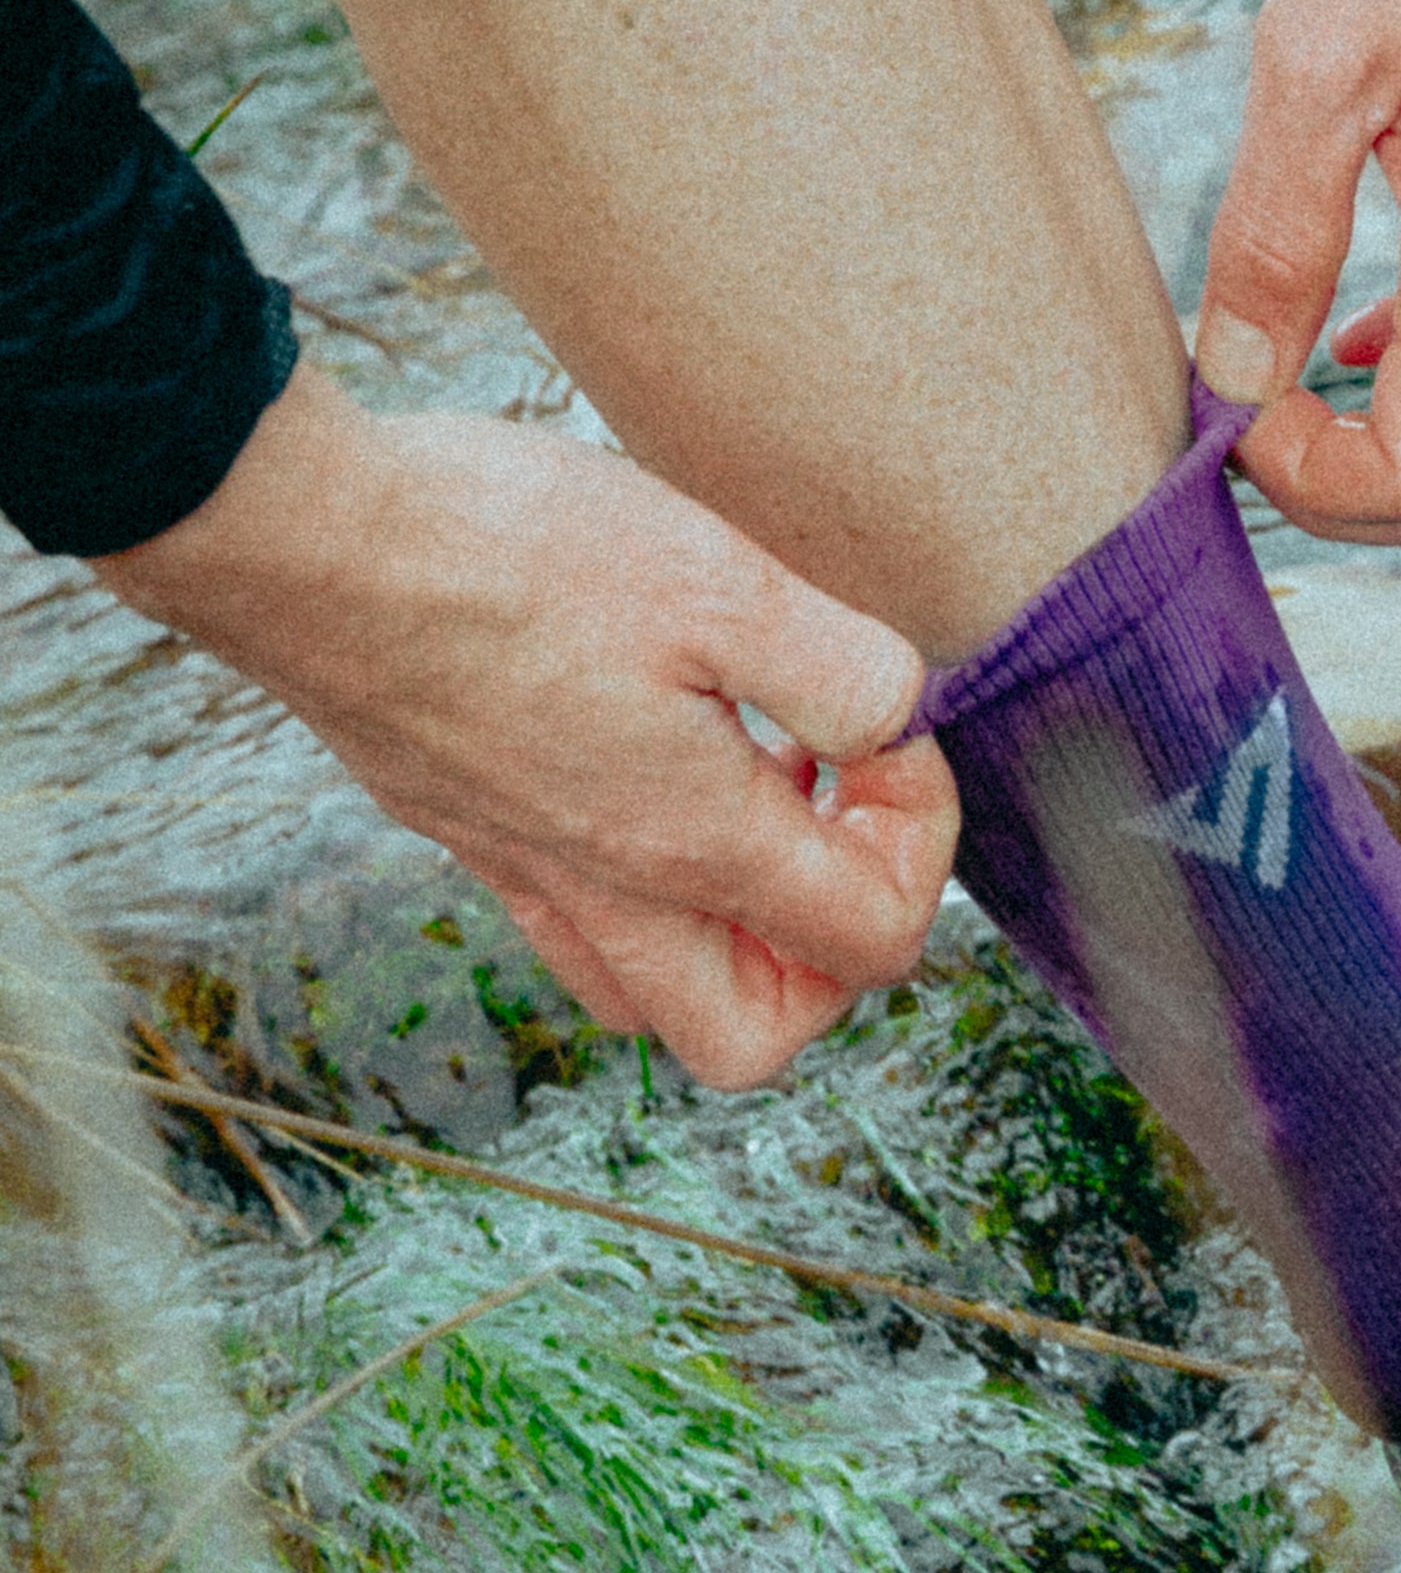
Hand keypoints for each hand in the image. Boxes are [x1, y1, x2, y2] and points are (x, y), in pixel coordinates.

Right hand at [94, 369, 958, 1088]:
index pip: (873, 941)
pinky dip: (638, 885)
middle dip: (829, 950)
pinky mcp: (463, 824)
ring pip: (655, 994)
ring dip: (736, 930)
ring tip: (755, 789)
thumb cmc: (511, 551)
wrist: (308, 538)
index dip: (919, 839)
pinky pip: (570, 922)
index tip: (885, 733)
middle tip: (833, 815)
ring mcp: (521, 868)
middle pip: (758, 1034)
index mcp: (693, 846)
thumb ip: (849, 673)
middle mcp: (606, 889)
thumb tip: (899, 723)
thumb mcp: (730, 583)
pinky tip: (651, 755)